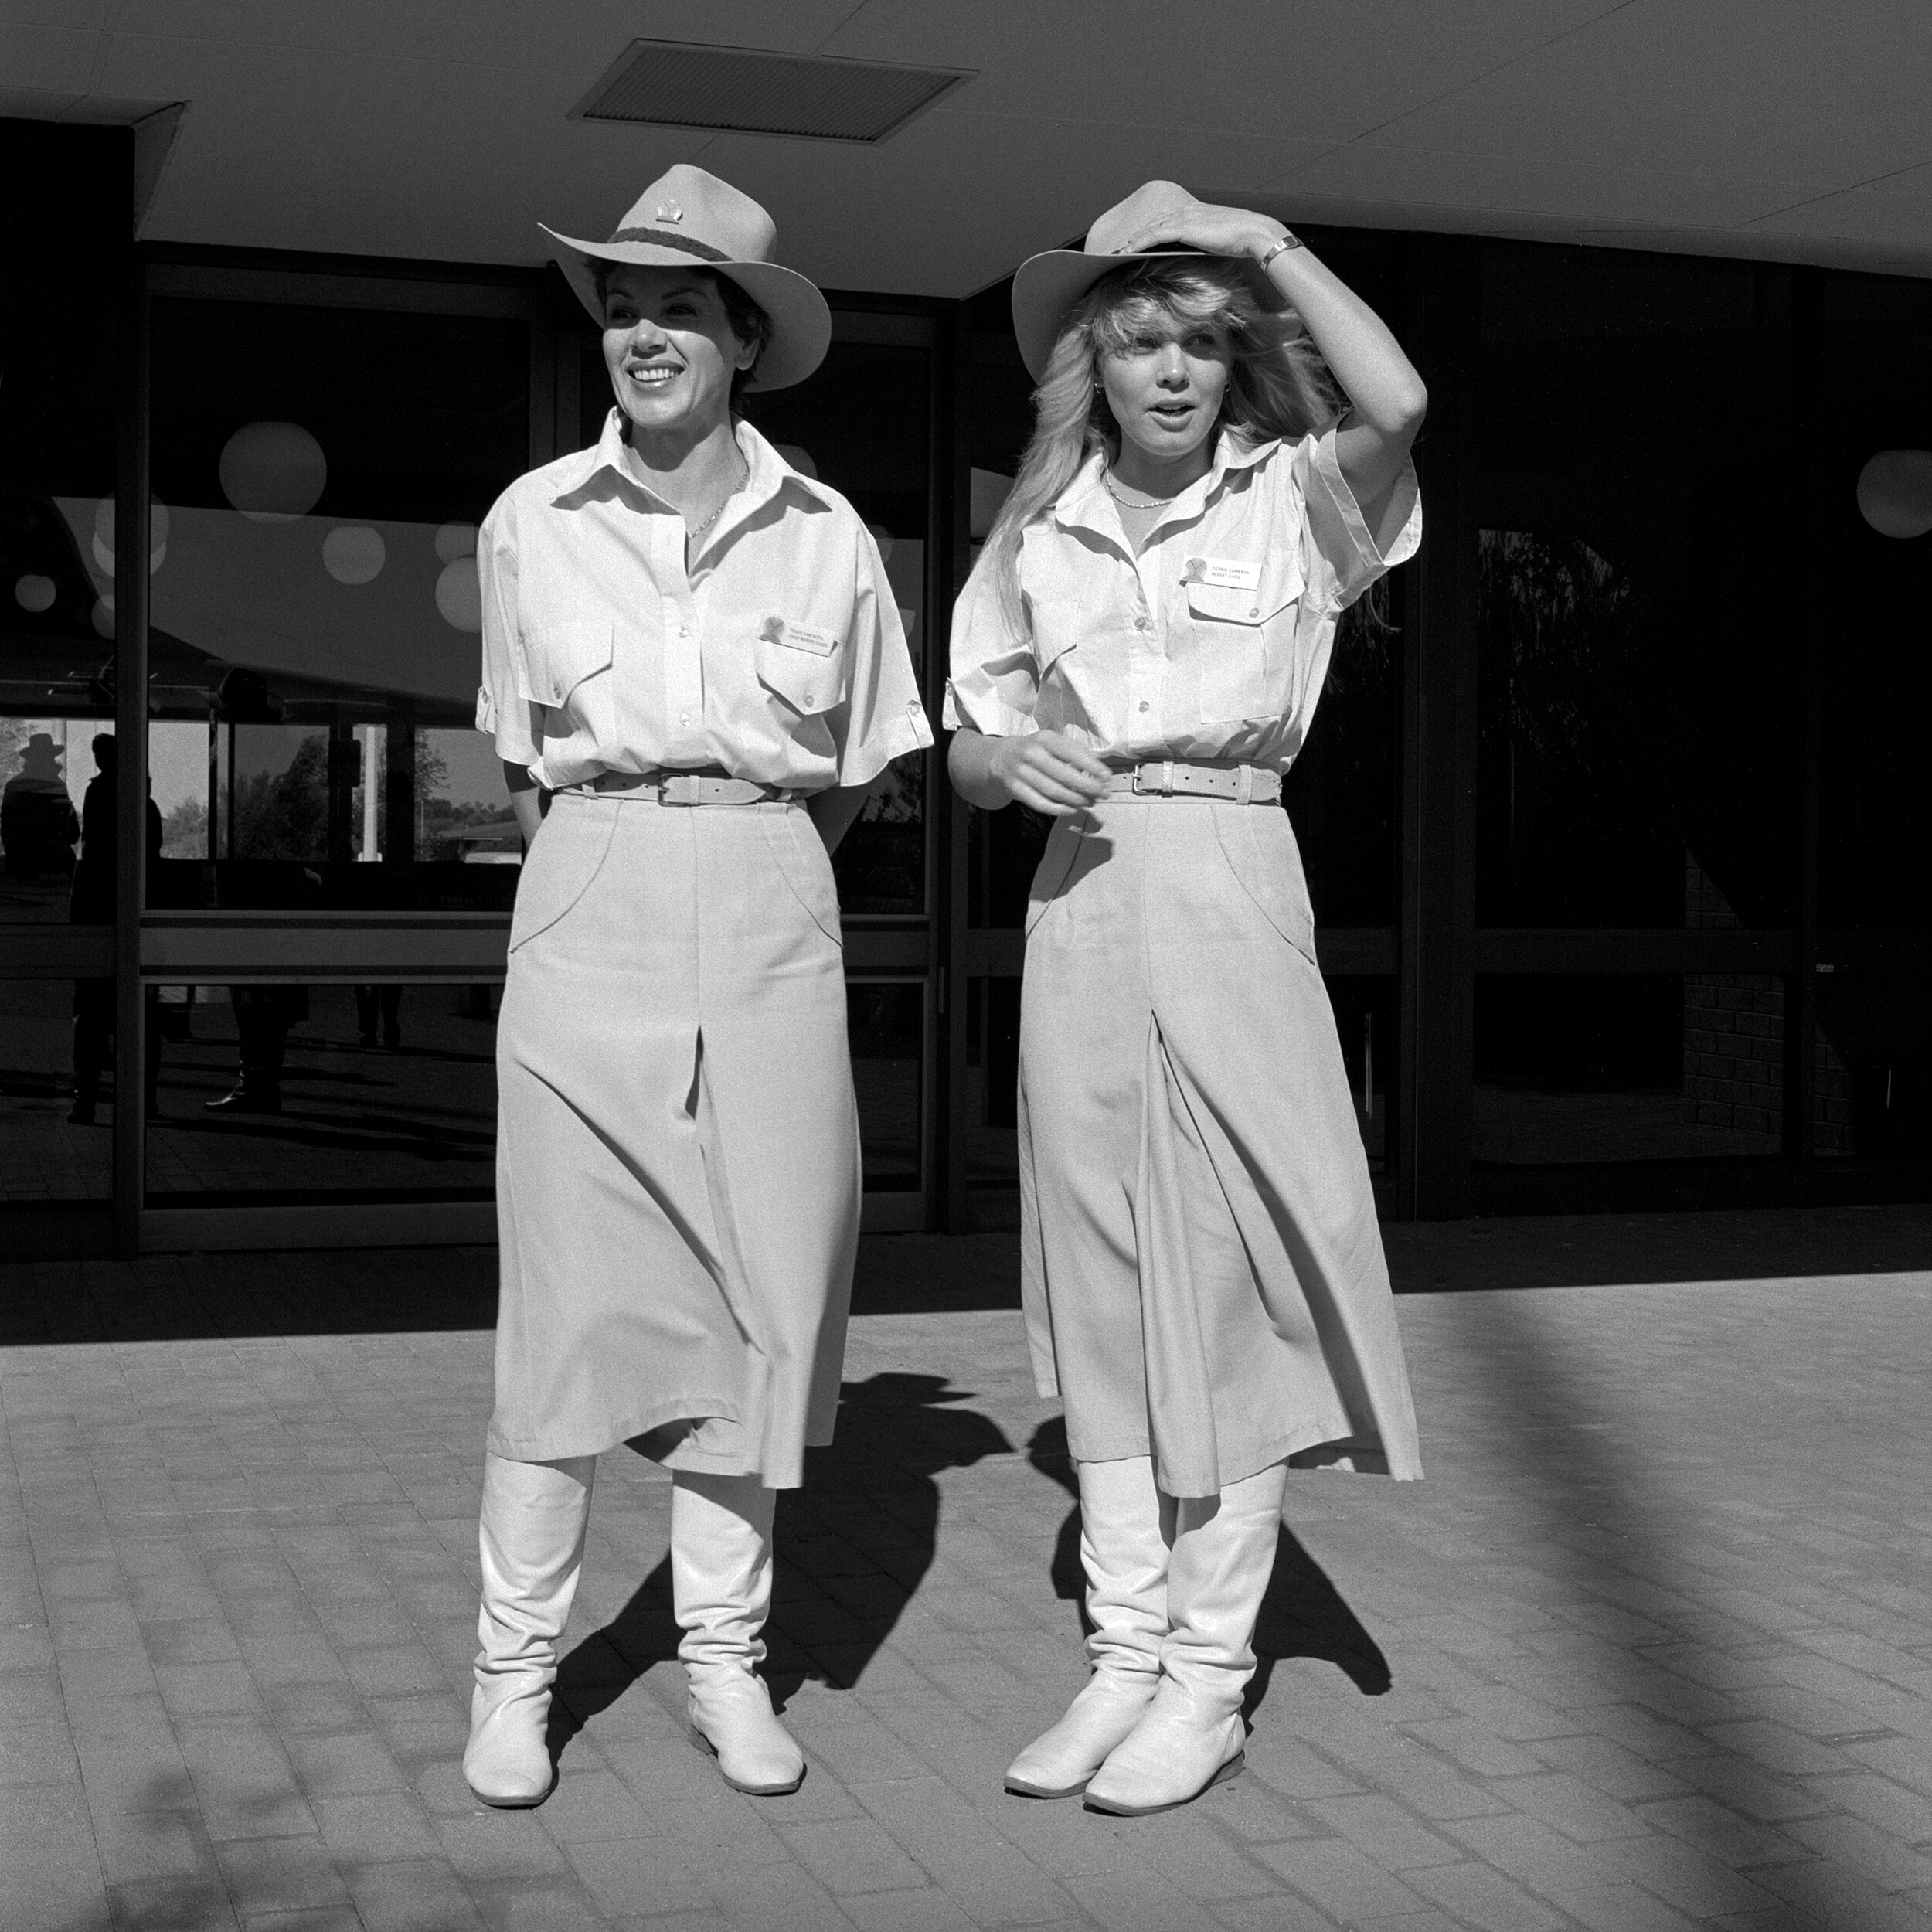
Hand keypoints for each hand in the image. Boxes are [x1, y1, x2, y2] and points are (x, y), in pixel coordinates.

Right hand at [989, 731, 1111, 815]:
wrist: (1000, 758)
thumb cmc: (1034, 750)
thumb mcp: (1051, 742)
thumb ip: (1074, 753)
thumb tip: (1098, 771)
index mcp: (1044, 738)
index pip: (1072, 752)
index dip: (1092, 766)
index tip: (1106, 777)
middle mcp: (1031, 754)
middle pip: (1065, 775)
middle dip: (1088, 787)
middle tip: (1102, 793)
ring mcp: (1021, 772)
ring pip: (1054, 792)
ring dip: (1077, 800)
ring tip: (1090, 802)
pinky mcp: (1015, 789)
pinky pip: (1041, 804)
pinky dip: (1060, 809)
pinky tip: (1072, 809)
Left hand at [1112, 198, 1283, 263]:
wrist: (1255, 232)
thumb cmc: (1243, 238)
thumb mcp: (1220, 237)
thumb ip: (1206, 240)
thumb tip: (1200, 251)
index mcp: (1197, 210)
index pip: (1168, 217)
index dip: (1152, 226)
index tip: (1140, 236)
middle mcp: (1189, 210)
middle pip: (1156, 220)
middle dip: (1139, 232)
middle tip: (1125, 244)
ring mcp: (1186, 217)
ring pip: (1152, 227)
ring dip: (1136, 238)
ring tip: (1123, 249)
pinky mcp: (1185, 228)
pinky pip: (1155, 235)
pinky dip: (1141, 242)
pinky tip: (1131, 250)